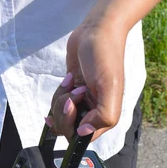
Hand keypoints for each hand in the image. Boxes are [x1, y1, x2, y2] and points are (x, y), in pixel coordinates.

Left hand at [47, 0, 166, 142]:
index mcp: (105, 116)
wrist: (96, 30)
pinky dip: (58, 93)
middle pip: (68, 129)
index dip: (72, 124)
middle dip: (64, 111)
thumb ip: (103, 116)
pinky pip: (57, 104)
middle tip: (74, 90)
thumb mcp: (109, 87)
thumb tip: (84, 133)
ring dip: (60, 99)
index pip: (82, 137)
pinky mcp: (71, 93)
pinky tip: (69, 79)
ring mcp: (81, 103)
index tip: (74, 102)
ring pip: (60, 117)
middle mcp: (93, 112)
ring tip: (73, 82)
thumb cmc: (105, 55)